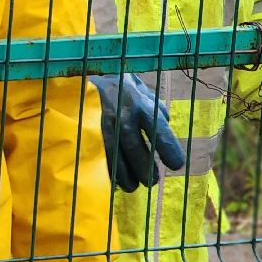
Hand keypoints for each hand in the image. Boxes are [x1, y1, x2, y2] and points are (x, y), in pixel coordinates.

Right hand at [89, 73, 184, 190]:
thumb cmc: (120, 86)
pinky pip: (98, 155)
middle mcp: (123, 116)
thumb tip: (165, 124)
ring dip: (125, 175)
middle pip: (135, 149)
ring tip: (133, 185)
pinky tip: (112, 179)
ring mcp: (103, 125)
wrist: (85, 76)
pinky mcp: (88, 130)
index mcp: (141, 106)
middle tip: (151, 181)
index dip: (169, 151)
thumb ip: (156, 109)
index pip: (159, 132)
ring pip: (115, 156)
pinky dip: (106, 170)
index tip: (176, 165)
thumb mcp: (143, 91)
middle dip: (145, 170)